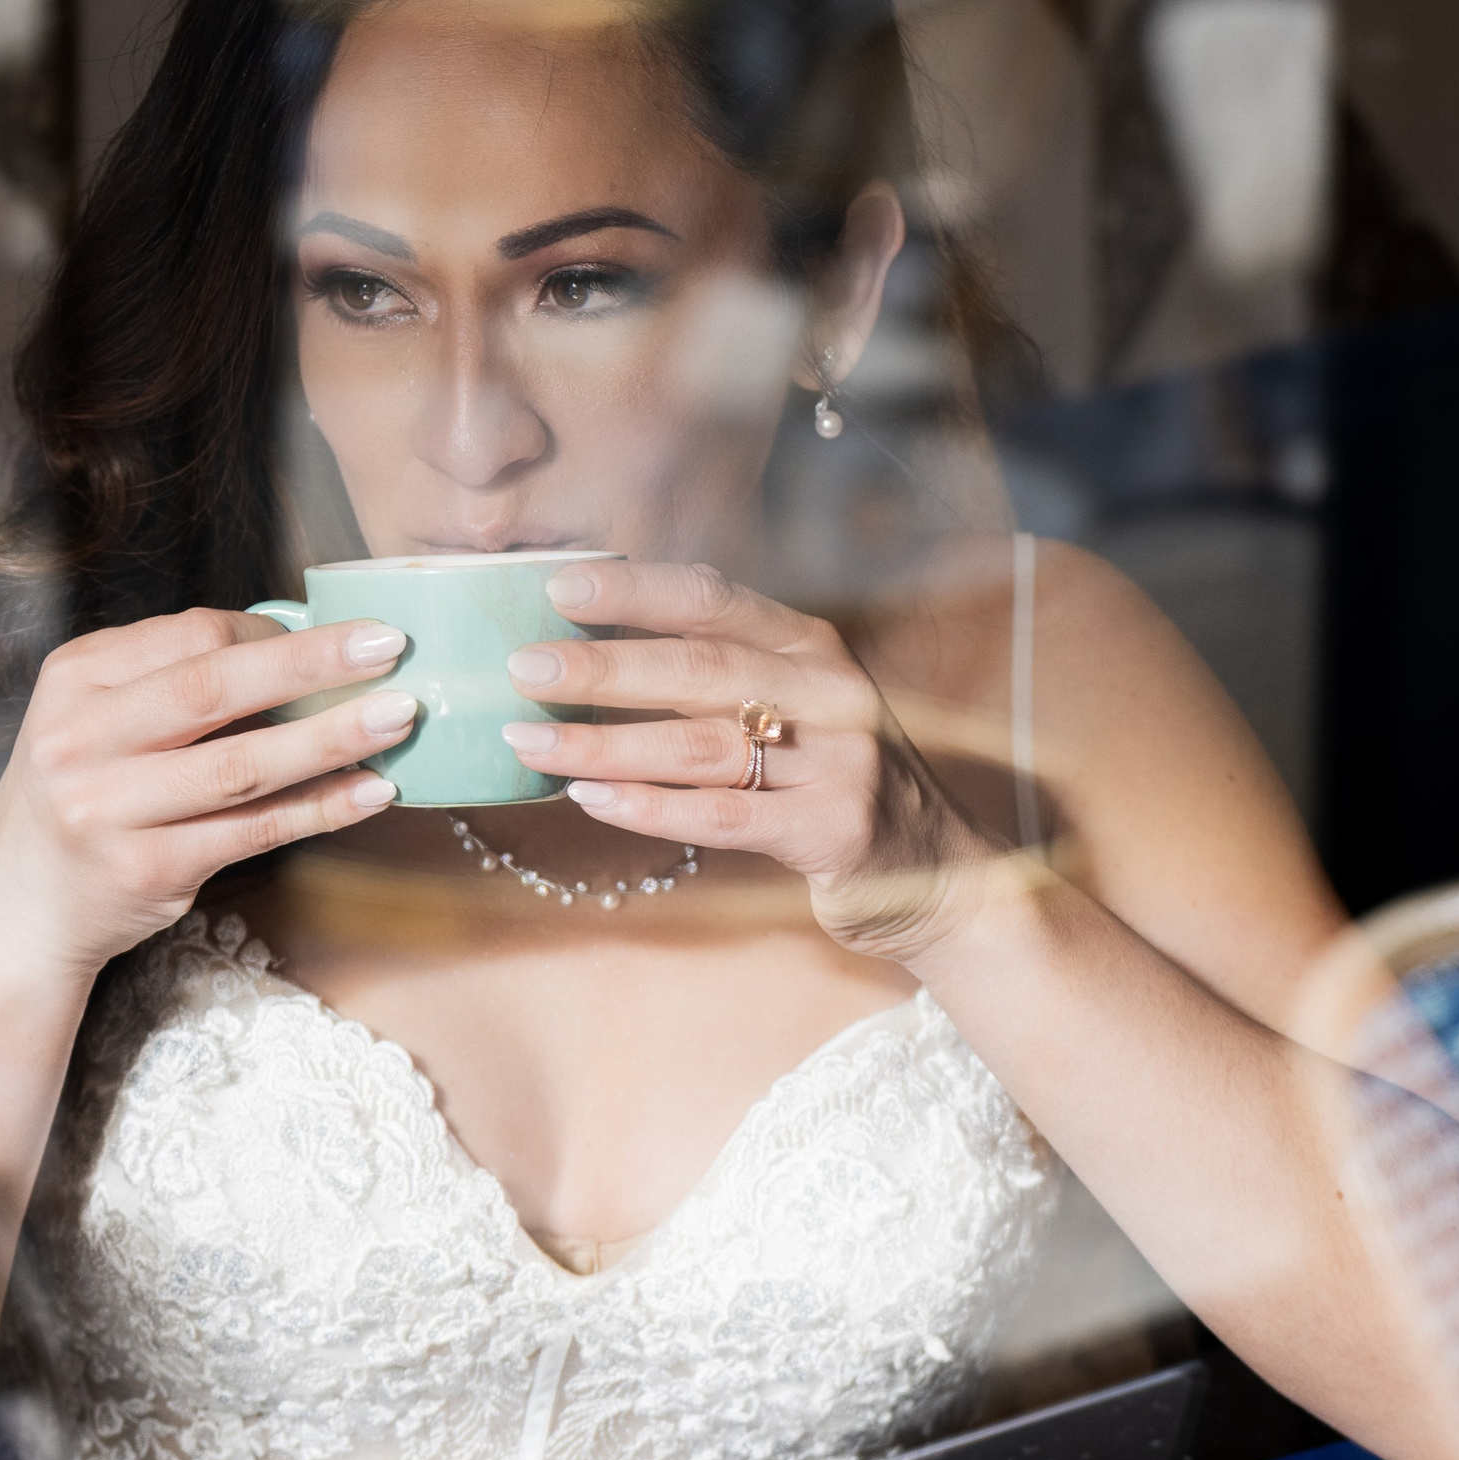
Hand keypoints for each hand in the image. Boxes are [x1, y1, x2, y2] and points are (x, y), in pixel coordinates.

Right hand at [0, 607, 416, 973]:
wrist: (19, 904)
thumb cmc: (85, 793)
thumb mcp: (99, 718)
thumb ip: (176, 682)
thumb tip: (303, 644)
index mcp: (76, 679)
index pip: (191, 636)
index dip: (276, 635)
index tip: (343, 635)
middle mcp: (81, 739)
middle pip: (214, 687)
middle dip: (313, 663)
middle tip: (391, 645)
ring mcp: (110, 809)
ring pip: (242, 764)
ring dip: (331, 737)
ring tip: (400, 717)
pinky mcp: (148, 871)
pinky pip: (254, 831)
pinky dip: (320, 808)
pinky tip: (372, 790)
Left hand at [500, 562, 993, 965]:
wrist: (936, 872)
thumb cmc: (833, 784)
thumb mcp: (793, 709)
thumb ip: (720, 675)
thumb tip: (595, 646)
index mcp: (809, 646)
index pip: (713, 599)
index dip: (634, 590)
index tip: (558, 587)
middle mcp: (828, 690)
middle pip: (698, 668)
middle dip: (602, 666)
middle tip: (522, 668)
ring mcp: (837, 759)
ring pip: (699, 744)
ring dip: (604, 742)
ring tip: (530, 743)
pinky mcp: (832, 828)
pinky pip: (722, 814)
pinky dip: (648, 806)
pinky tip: (588, 798)